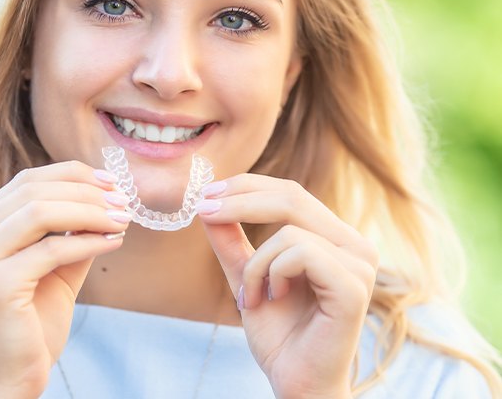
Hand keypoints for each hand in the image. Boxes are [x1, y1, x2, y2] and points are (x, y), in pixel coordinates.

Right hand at [0, 161, 130, 397]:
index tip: (110, 182)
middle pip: (32, 190)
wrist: (9, 382)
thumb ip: (70, 232)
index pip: (25, 181)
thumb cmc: (30, 325)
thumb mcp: (53, 268)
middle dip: (86, 191)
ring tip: (122, 219)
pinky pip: (52, 249)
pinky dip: (89, 241)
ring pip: (40, 212)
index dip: (71, 175)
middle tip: (123, 201)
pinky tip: (114, 242)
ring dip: (90, 211)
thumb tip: (107, 199)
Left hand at [198, 174, 377, 398]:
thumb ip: (231, 241)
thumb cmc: (279, 334)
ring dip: (255, 263)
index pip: (290, 192)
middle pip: (292, 196)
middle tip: (205, 210)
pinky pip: (300, 253)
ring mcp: (359, 265)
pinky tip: (273, 299)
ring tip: (251, 296)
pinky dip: (271, 274)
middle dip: (240, 200)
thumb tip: (208, 203)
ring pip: (289, 230)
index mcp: (334, 238)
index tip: (207, 193)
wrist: (296, 384)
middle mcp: (354, 245)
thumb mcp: (246, 276)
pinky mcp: (354, 286)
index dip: (247, 186)